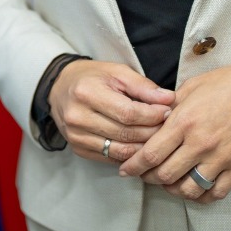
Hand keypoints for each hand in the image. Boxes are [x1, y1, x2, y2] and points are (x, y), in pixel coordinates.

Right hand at [48, 60, 174, 165]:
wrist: (60, 88)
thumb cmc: (92, 77)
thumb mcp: (117, 72)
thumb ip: (143, 86)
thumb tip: (169, 99)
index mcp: (87, 93)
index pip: (128, 113)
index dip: (152, 115)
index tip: (167, 111)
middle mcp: (78, 117)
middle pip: (125, 134)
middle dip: (152, 132)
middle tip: (167, 126)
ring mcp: (76, 136)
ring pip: (120, 151)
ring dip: (143, 148)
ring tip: (157, 138)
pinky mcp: (78, 149)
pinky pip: (111, 158)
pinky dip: (129, 155)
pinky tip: (140, 147)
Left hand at [119, 58, 230, 202]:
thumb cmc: (229, 83)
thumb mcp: (191, 87)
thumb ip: (170, 107)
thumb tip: (154, 120)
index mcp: (185, 121)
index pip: (151, 153)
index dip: (134, 166)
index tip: (126, 170)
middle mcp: (200, 143)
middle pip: (165, 175)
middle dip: (149, 178)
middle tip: (145, 175)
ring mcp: (220, 158)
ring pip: (188, 189)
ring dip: (173, 190)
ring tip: (169, 183)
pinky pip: (215, 193)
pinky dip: (201, 196)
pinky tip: (194, 189)